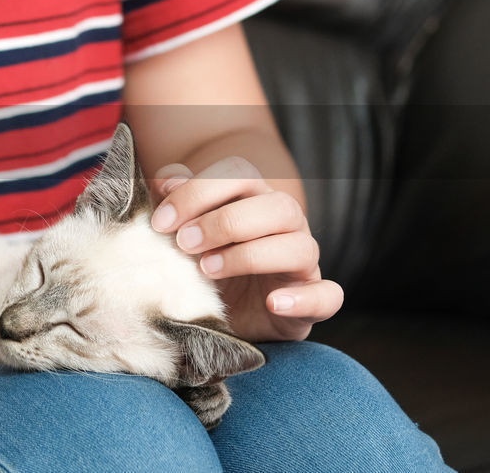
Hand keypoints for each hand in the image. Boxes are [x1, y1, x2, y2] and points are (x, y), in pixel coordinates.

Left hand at [148, 157, 342, 341]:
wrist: (225, 314)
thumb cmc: (205, 262)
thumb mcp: (185, 233)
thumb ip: (176, 205)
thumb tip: (164, 183)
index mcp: (255, 199)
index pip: (239, 175)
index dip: (199, 192)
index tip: (161, 222)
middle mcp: (286, 225)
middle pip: (277, 206)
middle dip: (226, 222)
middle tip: (184, 243)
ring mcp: (303, 263)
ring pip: (300, 247)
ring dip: (251, 256)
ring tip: (208, 270)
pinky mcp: (312, 300)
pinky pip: (328, 296)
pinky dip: (304, 299)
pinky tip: (273, 302)